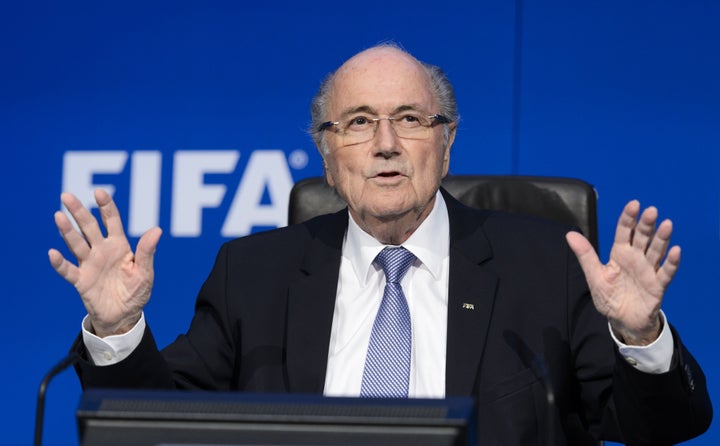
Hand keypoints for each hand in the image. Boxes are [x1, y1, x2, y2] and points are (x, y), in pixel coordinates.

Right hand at [48, 189, 161, 336]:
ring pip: (76, 244)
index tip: (99, 192)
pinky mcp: (81, 281)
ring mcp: (89, 264)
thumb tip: (157, 229)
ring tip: (58, 216)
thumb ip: (147, 251)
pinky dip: (60, 263)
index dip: (105, 206)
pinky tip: (53, 253)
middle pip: (88, 227)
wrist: (124, 315)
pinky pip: (68, 270)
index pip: (111, 221)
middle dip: (79, 212)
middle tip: (66, 196)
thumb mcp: (145, 272)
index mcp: (119, 246)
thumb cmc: (136, 291)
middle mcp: (101, 251)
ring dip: (67, 231)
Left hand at [566, 200, 679, 345]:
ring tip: (667, 225)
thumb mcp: (594, 276)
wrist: (621, 321)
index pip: (624, 232)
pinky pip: (666, 273)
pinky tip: (675, 251)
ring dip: (662, 239)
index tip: (634, 204)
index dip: (628, 218)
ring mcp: (648, 271)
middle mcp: (636, 258)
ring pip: (656, 251)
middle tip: (651, 211)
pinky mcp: (657, 285)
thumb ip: (585, 255)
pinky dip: (671, 263)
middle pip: (642, 238)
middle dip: (646, 225)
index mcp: (619, 254)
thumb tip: (569, 234)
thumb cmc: (609, 296)